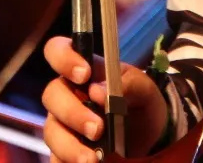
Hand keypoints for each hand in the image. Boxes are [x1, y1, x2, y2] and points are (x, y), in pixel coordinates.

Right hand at [41, 36, 167, 161]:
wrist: (151, 139)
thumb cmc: (142, 104)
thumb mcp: (146, 90)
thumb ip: (130, 83)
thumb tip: (99, 90)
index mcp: (84, 70)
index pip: (58, 50)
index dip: (63, 58)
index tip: (84, 74)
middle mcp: (67, 95)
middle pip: (51, 95)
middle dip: (73, 112)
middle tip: (98, 129)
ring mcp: (62, 124)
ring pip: (51, 130)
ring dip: (70, 145)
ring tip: (93, 159)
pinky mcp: (62, 151)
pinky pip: (55, 157)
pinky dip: (68, 161)